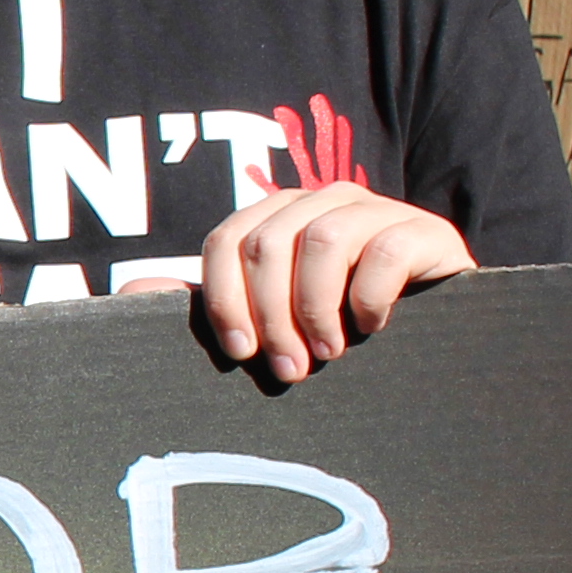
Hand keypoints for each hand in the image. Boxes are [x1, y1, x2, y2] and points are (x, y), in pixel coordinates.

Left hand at [196, 182, 478, 385]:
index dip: (224, 298)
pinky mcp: (426, 230)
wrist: (441, 336)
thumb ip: (213, 302)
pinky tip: (373, 328)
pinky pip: (384, 249)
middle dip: (270, 316)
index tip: (239, 353)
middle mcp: (324, 201)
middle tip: (288, 371)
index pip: (227, 240)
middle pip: (268, 243)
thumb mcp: (275, 318)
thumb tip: (130, 289)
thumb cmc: (342, 329)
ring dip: (316, 309)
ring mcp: (377, 210)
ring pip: (320, 240)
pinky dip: (369, 297)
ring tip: (328, 355)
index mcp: (280, 216)